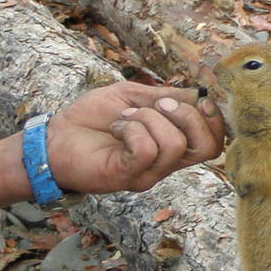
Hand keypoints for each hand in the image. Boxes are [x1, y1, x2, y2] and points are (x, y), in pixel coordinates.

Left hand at [47, 82, 224, 193]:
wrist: (55, 137)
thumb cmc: (92, 118)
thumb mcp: (134, 97)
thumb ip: (167, 97)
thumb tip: (200, 94)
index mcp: (171, 145)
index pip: (214, 143)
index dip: (215, 119)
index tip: (197, 100)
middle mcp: (165, 163)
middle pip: (207, 147)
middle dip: (187, 116)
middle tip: (157, 105)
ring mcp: (148, 173)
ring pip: (174, 144)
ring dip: (148, 119)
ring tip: (125, 118)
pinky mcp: (128, 176)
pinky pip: (147, 150)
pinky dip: (132, 129)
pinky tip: (117, 127)